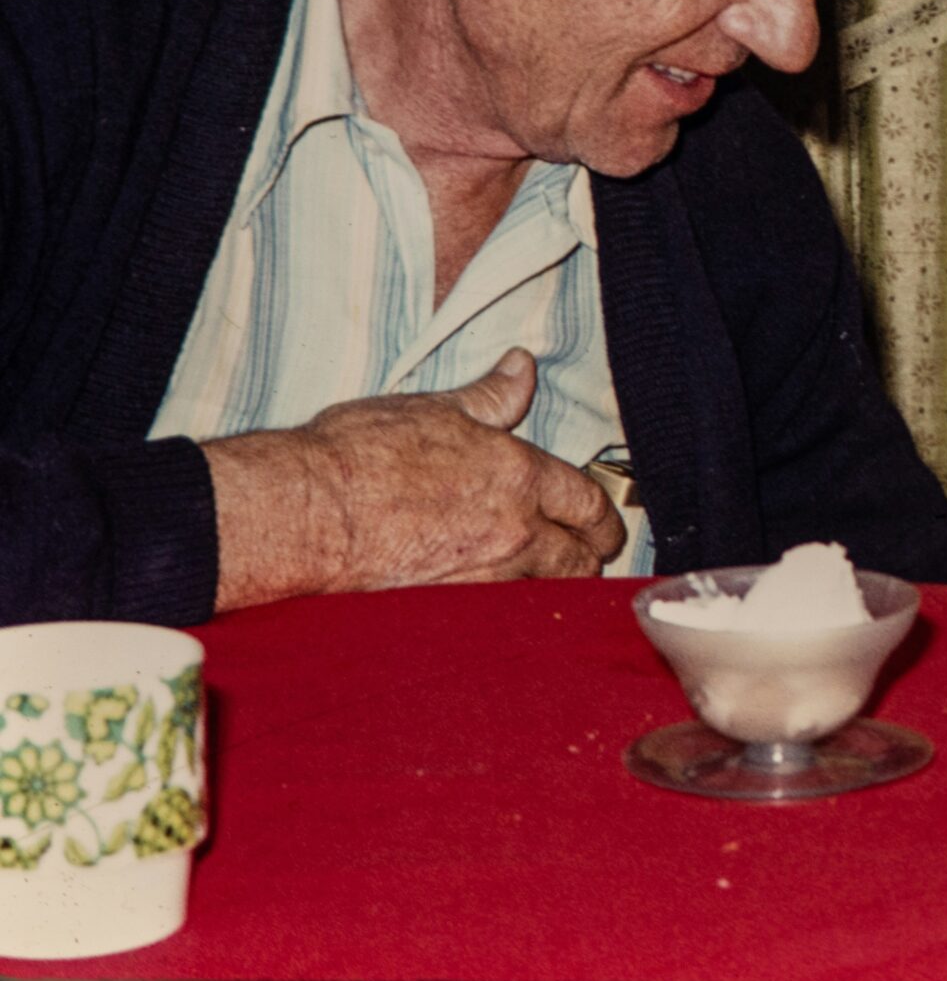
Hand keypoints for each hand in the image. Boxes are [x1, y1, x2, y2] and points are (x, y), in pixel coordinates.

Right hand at [206, 349, 627, 611]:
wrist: (307, 511)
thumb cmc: (361, 454)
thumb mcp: (436, 409)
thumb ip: (490, 397)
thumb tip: (522, 368)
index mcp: (518, 476)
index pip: (587, 501)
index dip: (603, 516)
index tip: (605, 526)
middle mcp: (513, 531)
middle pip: (578, 557)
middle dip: (588, 556)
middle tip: (586, 554)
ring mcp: (483, 575)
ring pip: (545, 591)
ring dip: (553, 586)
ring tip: (549, 582)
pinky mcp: (449, 607)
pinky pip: (500, 613)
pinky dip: (509, 610)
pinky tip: (501, 606)